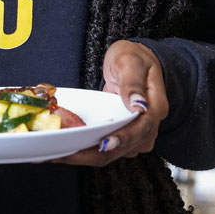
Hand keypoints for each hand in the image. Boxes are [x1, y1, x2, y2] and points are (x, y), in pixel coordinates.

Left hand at [53, 40, 166, 166]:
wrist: (134, 61)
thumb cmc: (134, 58)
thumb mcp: (130, 61)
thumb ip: (132, 83)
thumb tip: (139, 105)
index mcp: (155, 108)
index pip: (140, 130)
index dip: (121, 139)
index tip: (102, 144)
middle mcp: (148, 127)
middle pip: (122, 149)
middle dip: (93, 154)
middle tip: (65, 153)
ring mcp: (135, 134)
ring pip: (112, 153)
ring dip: (86, 155)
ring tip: (59, 151)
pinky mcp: (121, 136)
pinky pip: (104, 147)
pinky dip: (86, 149)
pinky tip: (66, 146)